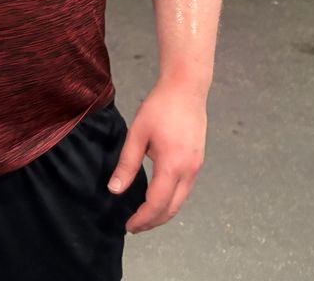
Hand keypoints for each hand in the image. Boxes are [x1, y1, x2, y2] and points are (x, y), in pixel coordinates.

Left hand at [107, 81, 206, 232]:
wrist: (186, 88)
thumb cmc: (159, 107)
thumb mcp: (138, 133)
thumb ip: (127, 163)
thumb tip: (115, 190)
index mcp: (172, 166)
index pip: (157, 204)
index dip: (143, 219)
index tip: (128, 226)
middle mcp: (189, 172)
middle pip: (172, 209)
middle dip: (153, 221)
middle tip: (134, 226)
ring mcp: (197, 167)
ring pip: (181, 201)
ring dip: (164, 212)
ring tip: (144, 214)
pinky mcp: (198, 161)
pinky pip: (185, 189)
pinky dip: (172, 200)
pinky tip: (159, 196)